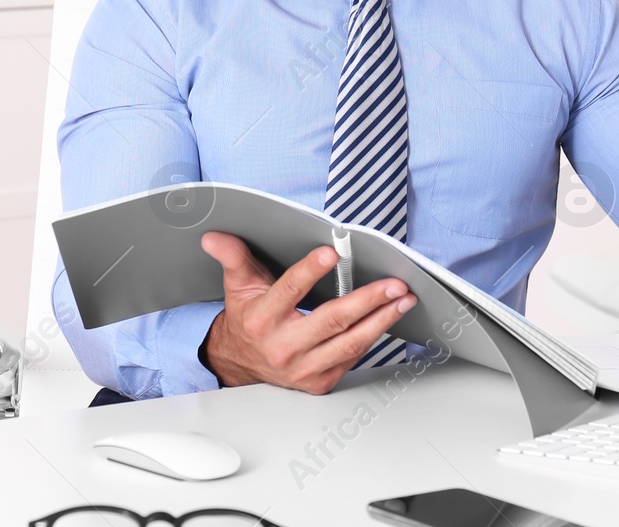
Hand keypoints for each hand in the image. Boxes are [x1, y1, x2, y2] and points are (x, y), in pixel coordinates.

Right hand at [198, 230, 416, 392]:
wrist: (242, 365)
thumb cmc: (247, 320)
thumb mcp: (238, 287)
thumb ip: (233, 258)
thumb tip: (215, 237)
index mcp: (262, 319)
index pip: (289, 291)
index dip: (310, 271)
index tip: (332, 253)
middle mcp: (283, 347)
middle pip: (331, 321)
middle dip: (367, 301)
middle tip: (393, 284)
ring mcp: (303, 369)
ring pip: (349, 344)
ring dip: (381, 321)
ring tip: (402, 301)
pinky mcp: (319, 382)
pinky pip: (352, 358)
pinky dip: (372, 338)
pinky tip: (388, 320)